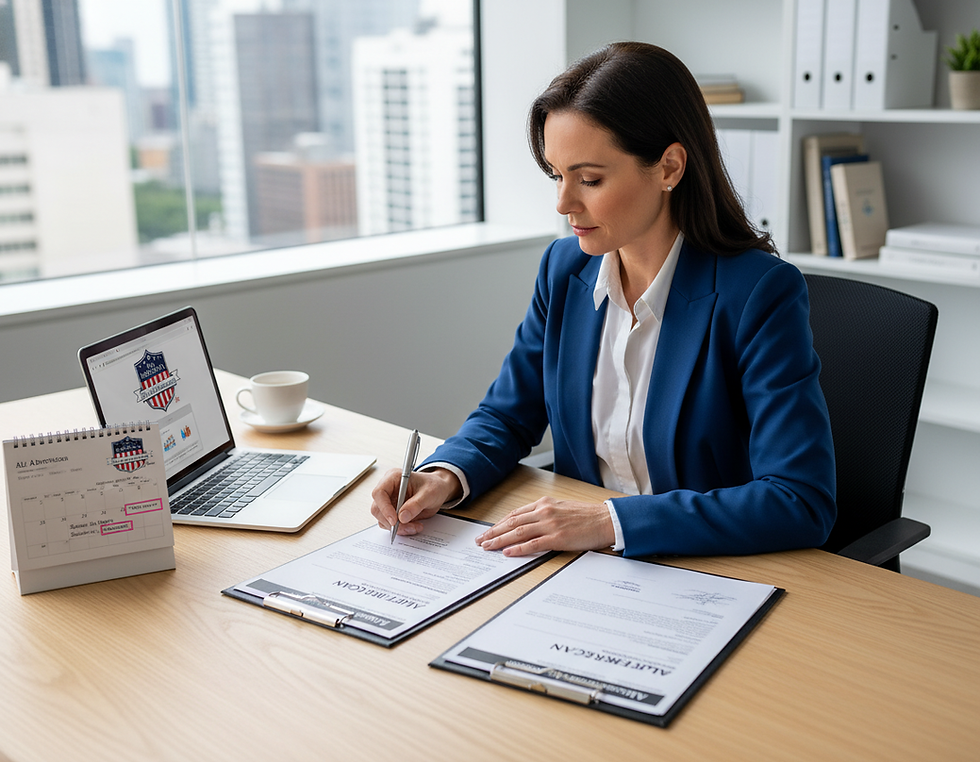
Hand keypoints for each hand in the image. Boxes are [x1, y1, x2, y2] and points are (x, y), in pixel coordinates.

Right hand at [370, 467, 461, 536]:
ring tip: (415, 526)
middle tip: (408, 527)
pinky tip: (414, 526)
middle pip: (377, 509)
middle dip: (391, 522)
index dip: (384, 508)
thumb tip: (402, 517)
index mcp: (393, 478)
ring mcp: (389, 501)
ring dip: (398, 528)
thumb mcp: (429, 493)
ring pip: (383, 519)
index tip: (395, 521)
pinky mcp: (392, 512)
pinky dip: (401, 529)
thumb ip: (416, 504)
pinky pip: (390, 524)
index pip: (379, 493)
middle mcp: (387, 489)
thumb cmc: (433, 486)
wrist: (438, 490)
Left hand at [474, 497, 614, 556]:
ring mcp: (550, 524)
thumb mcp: (561, 508)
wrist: (606, 520)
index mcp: (544, 504)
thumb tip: (528, 525)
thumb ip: (544, 514)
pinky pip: (533, 544)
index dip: (499, 523)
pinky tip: (507, 552)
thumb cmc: (587, 516)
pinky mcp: (557, 538)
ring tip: (487, 546)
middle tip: (480, 540)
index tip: (488, 530)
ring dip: (500, 540)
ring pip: (518, 532)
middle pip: (512, 523)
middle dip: (493, 532)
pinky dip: (518, 548)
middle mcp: (544, 512)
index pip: (515, 514)